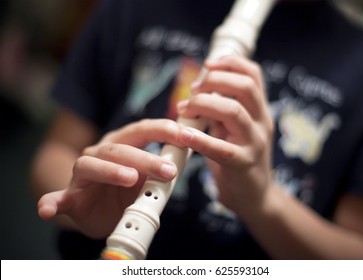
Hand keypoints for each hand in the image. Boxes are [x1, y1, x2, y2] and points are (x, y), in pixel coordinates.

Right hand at [37, 119, 184, 238]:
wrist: (102, 211)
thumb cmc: (127, 190)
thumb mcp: (149, 179)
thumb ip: (164, 168)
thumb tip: (190, 152)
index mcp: (122, 144)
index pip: (142, 130)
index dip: (164, 130)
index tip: (187, 136)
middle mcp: (100, 153)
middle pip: (120, 149)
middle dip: (146, 158)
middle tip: (169, 171)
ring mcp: (82, 175)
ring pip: (91, 165)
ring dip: (111, 171)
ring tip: (130, 179)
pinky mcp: (70, 197)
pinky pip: (57, 198)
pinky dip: (51, 203)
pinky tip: (46, 209)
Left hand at [177, 55, 273, 218]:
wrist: (255, 196)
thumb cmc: (239, 159)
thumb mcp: (236, 130)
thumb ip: (224, 110)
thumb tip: (200, 91)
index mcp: (260, 111)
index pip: (254, 75)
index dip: (230, 63)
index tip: (207, 64)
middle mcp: (262, 123)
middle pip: (245, 87)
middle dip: (214, 80)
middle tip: (193, 89)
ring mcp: (255, 143)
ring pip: (234, 111)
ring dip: (204, 104)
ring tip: (184, 109)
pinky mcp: (243, 164)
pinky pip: (222, 148)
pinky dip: (200, 139)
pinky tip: (184, 135)